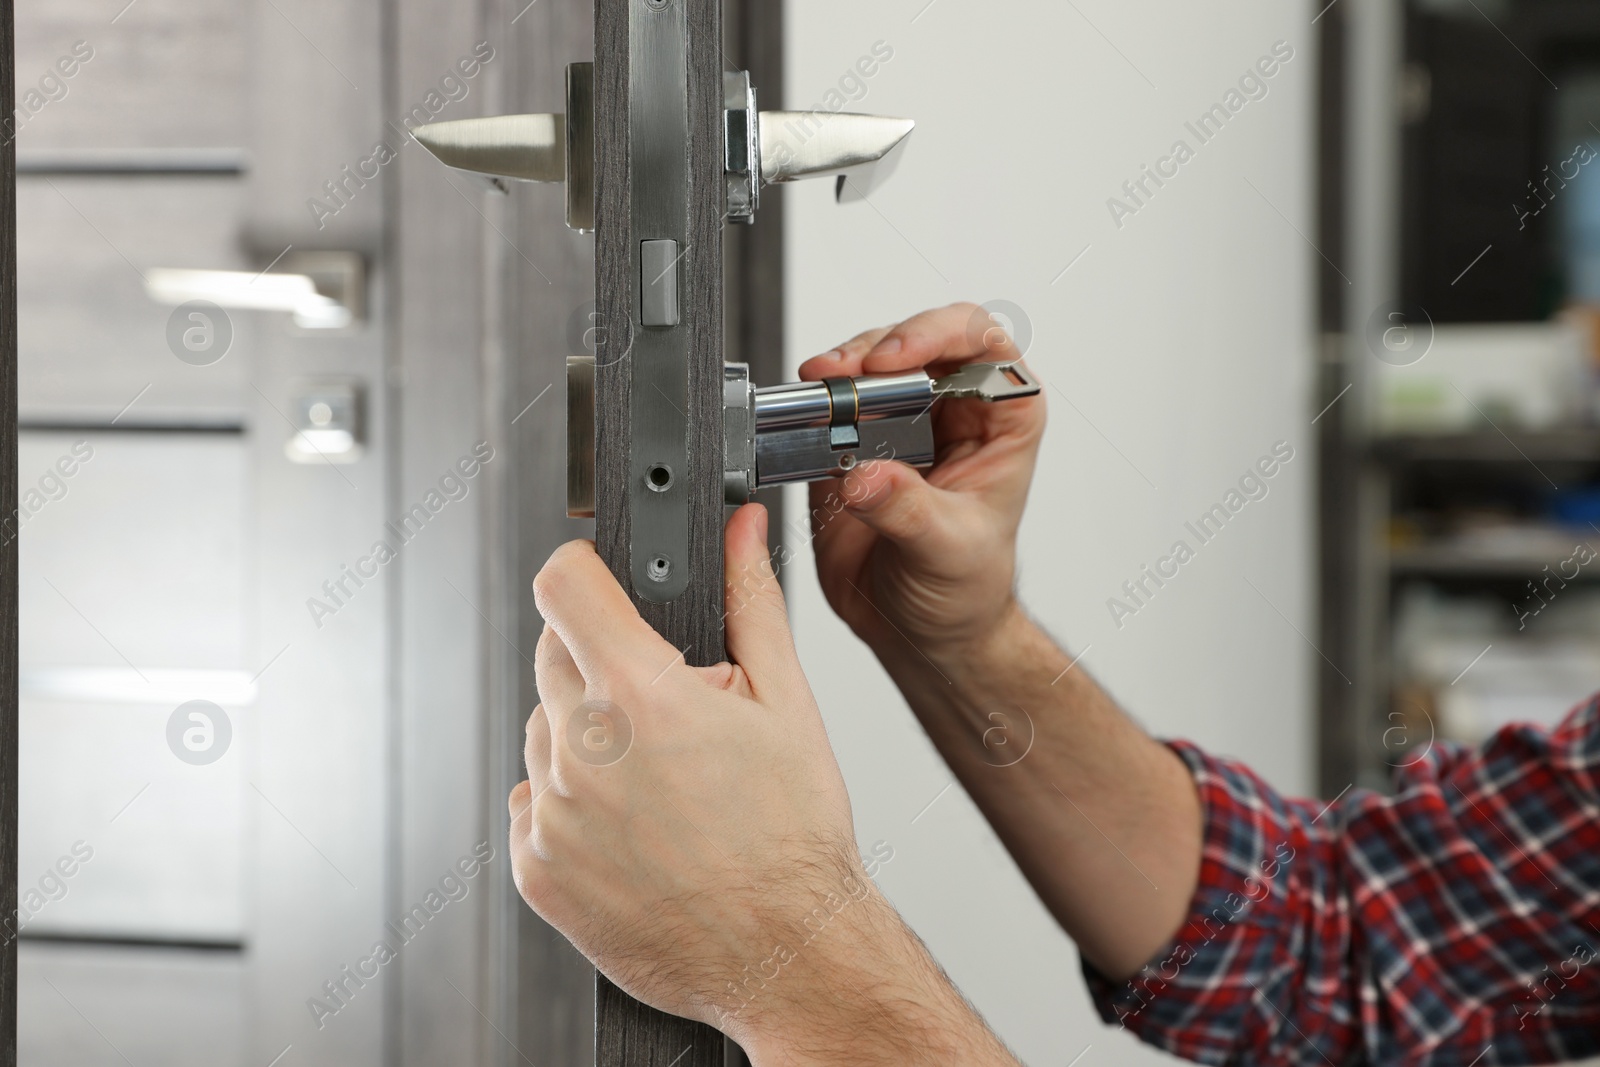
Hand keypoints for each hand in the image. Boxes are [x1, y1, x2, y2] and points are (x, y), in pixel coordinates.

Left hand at [510, 506, 1019, 1064]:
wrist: (786, 953)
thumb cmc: (794, 838)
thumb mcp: (787, 702)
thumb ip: (750, 602)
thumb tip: (740, 530)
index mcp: (641, 697)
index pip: (562, 585)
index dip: (582, 572)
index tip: (598, 585)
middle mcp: (582, 751)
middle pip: (552, 658)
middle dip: (602, 664)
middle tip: (666, 711)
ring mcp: (552, 815)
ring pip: (544, 733)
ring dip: (586, 738)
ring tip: (658, 782)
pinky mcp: (536, 870)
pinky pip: (535, 805)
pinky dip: (571, 805)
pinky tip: (634, 827)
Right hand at [797, 302, 1045, 657]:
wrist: (921, 631)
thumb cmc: (964, 590)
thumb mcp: (948, 553)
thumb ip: (908, 512)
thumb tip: (865, 476)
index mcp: (1000, 421)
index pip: (982, 344)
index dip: (938, 334)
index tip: (893, 361)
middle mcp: (952, 410)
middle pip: (916, 340)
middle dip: (873, 348)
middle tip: (841, 376)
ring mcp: (899, 422)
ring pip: (867, 363)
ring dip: (837, 372)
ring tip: (817, 393)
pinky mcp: (852, 442)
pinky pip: (827, 404)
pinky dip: (809, 405)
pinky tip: (800, 418)